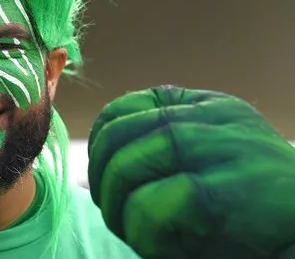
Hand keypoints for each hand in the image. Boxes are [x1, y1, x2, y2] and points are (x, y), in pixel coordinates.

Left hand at [88, 85, 294, 258]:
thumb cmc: (253, 210)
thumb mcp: (209, 159)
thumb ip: (163, 147)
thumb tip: (100, 162)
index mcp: (205, 106)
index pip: (123, 108)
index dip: (100, 146)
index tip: (104, 182)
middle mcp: (211, 118)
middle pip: (116, 135)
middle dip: (102, 182)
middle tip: (117, 216)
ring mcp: (220, 149)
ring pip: (127, 166)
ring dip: (119, 210)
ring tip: (138, 234)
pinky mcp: (224, 193)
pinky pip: (149, 207)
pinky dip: (142, 234)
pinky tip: (164, 247)